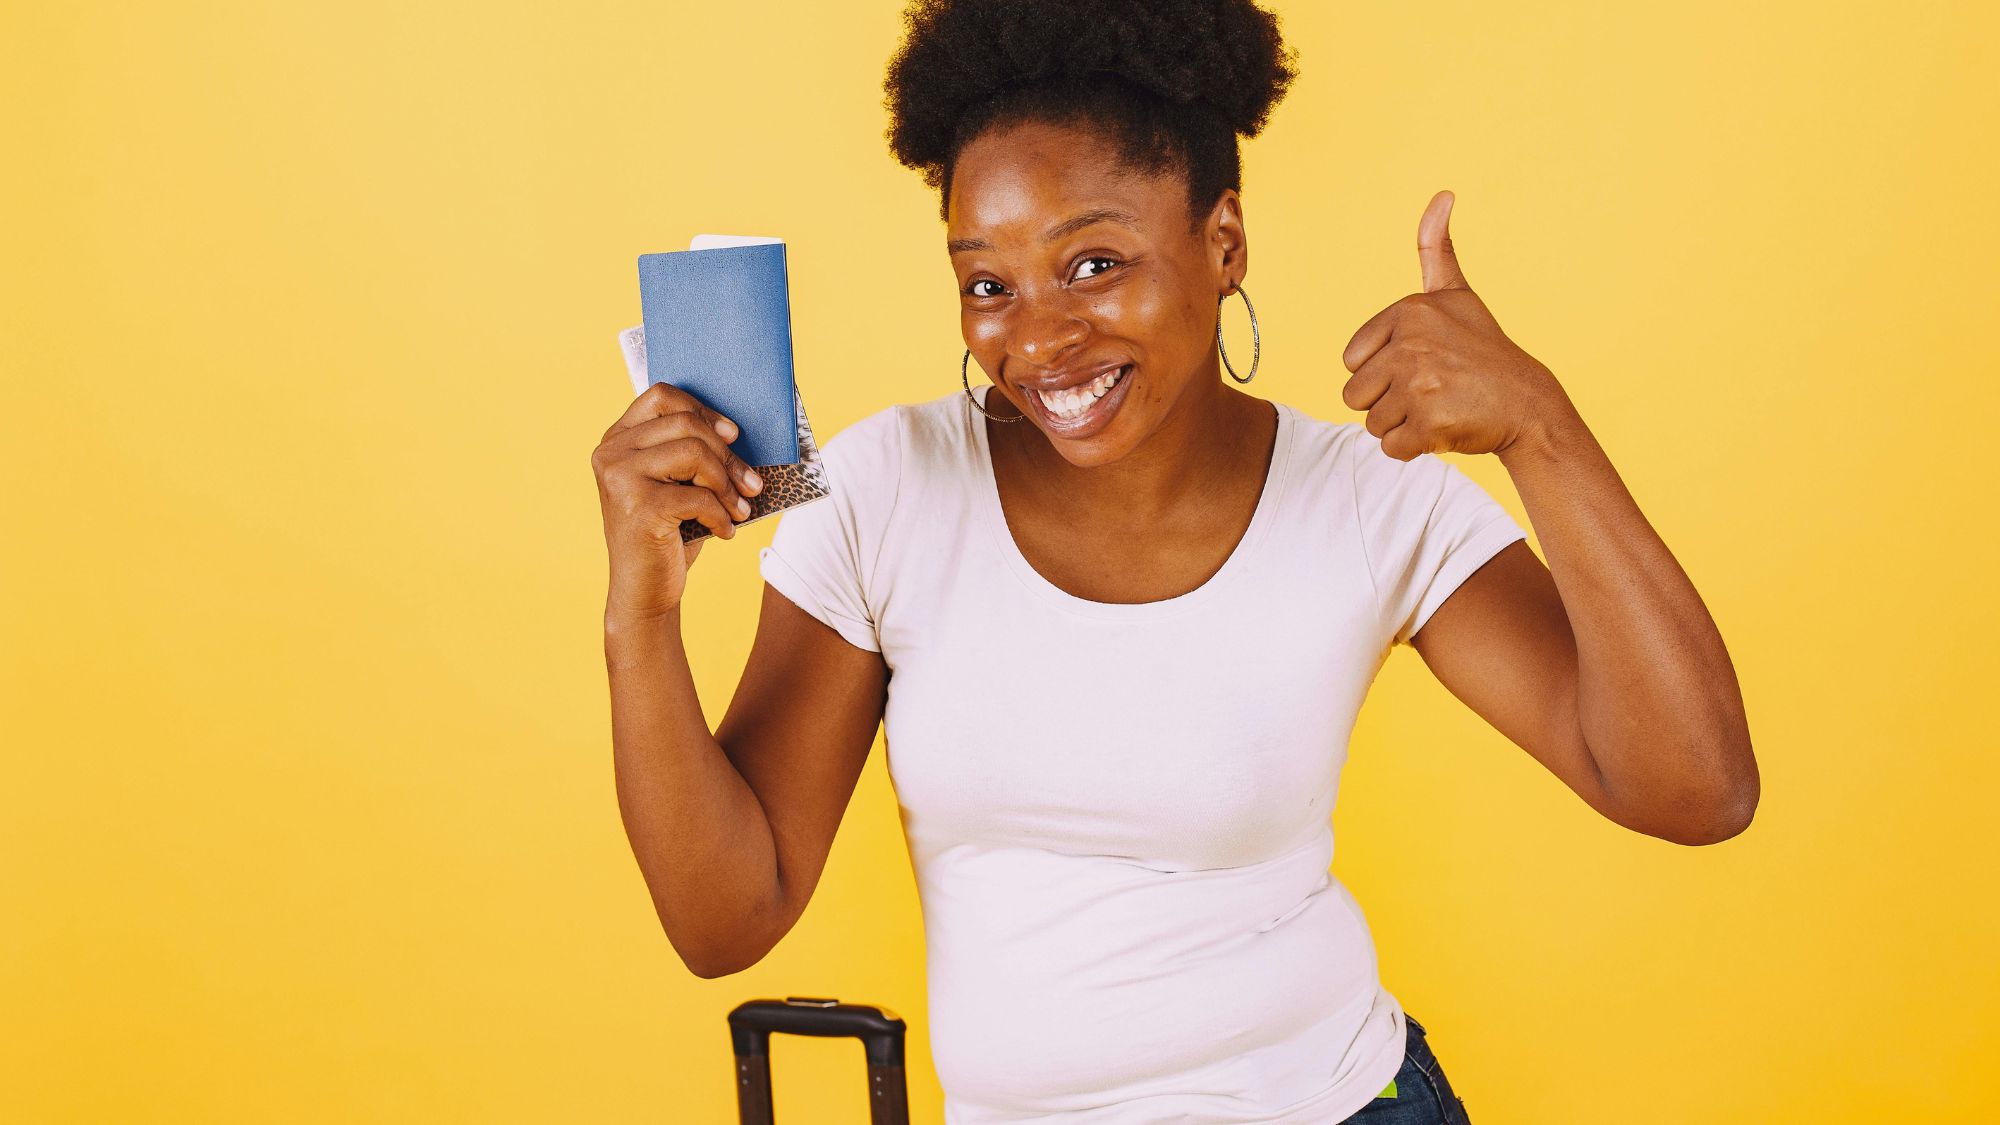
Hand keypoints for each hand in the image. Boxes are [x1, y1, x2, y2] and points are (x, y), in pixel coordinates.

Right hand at [591, 381, 765, 618]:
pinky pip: (699, 496)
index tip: (733, 435)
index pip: (662, 395)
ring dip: (728, 484)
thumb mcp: (677, 484)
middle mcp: (611, 453)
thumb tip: (740, 428)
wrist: (643, 591)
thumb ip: (691, 451)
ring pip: (695, 453)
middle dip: (728, 456)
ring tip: (740, 509)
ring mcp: (619, 478)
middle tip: (752, 484)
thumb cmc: (668, 533)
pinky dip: (722, 515)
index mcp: (617, 439)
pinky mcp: (637, 507)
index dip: (704, 410)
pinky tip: (725, 532)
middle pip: (686, 425)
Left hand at [1340, 190, 1573, 460]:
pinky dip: (1413, 448)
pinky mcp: (1428, 425)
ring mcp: (1419, 386)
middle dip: (1387, 401)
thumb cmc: (1483, 350)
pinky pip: (1390, 448)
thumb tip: (1443, 194)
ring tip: (1438, 407)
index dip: (1381, 370)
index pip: (1352, 361)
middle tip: (1430, 391)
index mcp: (1408, 312)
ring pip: (1371, 423)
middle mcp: (1411, 344)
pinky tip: (1443, 429)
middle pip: (1354, 395)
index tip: (1421, 363)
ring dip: (1401, 425)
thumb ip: (1436, 248)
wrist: (1527, 403)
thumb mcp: (1456, 294)